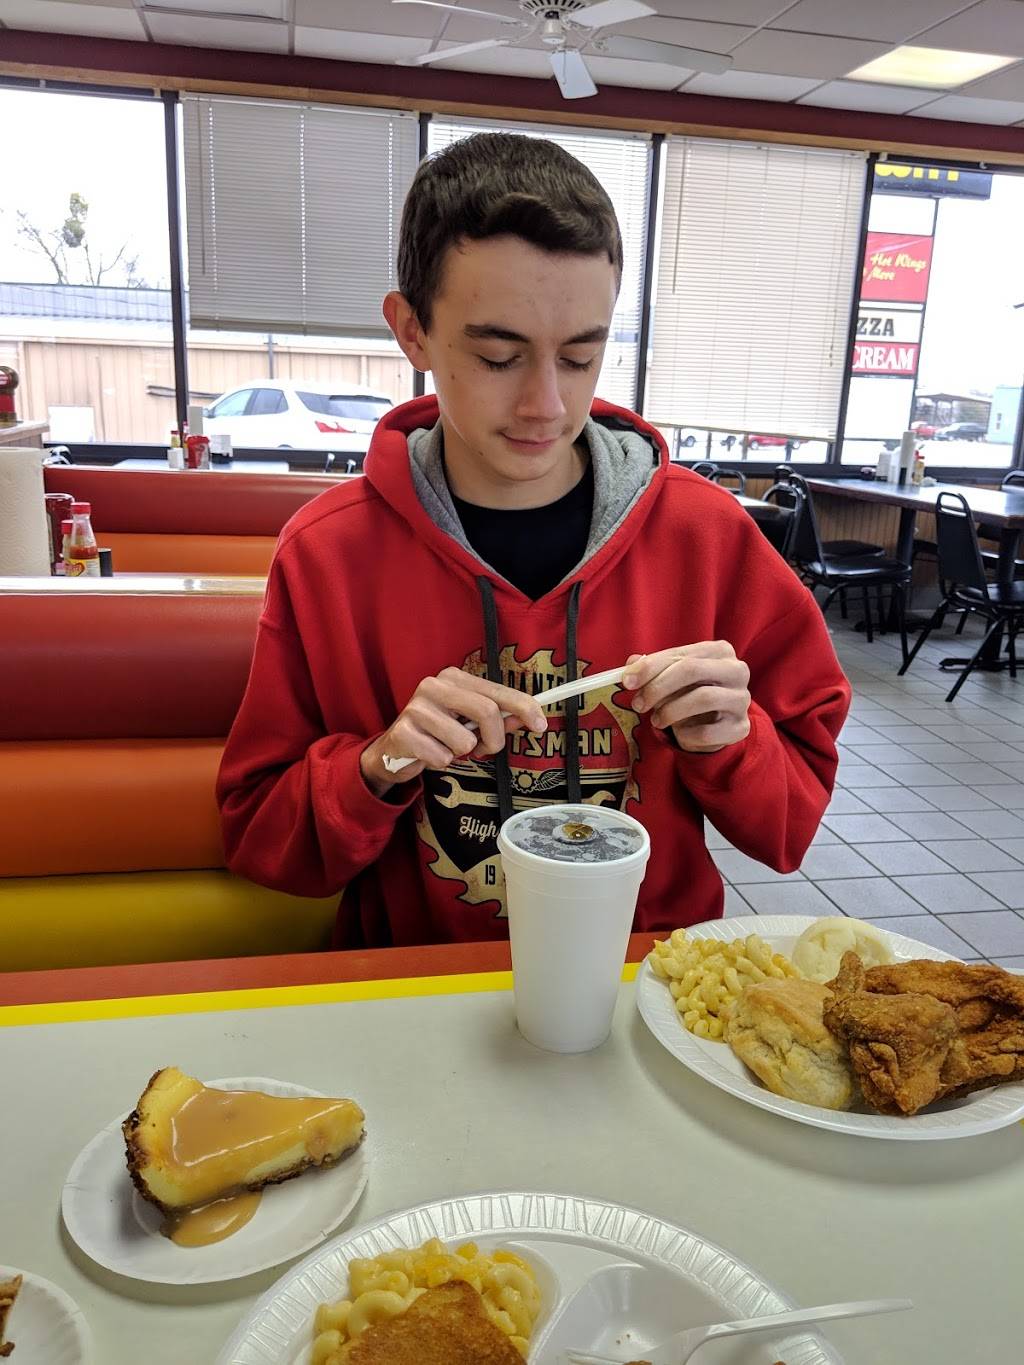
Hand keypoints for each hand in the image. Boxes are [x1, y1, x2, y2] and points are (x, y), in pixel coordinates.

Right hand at [360, 667, 547, 796]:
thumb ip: (497, 719)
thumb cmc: (436, 733)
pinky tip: (428, 754)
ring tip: (446, 747)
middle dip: (494, 739)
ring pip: (465, 740)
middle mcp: (433, 686)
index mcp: (453, 678)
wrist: (393, 750)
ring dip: (461, 753)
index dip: (523, 707)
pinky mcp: (403, 731)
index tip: (540, 725)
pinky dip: (441, 762)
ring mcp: (416, 707)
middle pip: (486, 712)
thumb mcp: (468, 722)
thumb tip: (526, 719)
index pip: (497, 691)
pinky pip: (442, 757)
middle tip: (485, 749)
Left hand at [623, 643, 750, 753]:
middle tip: (638, 704)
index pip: (680, 654)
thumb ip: (653, 668)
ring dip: (670, 711)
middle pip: (692, 670)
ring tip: (656, 720)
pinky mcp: (741, 727)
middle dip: (658, 687)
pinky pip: (708, 731)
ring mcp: (741, 699)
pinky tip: (679, 733)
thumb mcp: (673, 675)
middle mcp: (737, 670)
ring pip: (702, 698)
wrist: (718, 723)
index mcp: (719, 651)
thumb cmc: (692, 691)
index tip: (627, 681)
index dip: (650, 667)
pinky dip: (686, 734)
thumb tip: (630, 666)